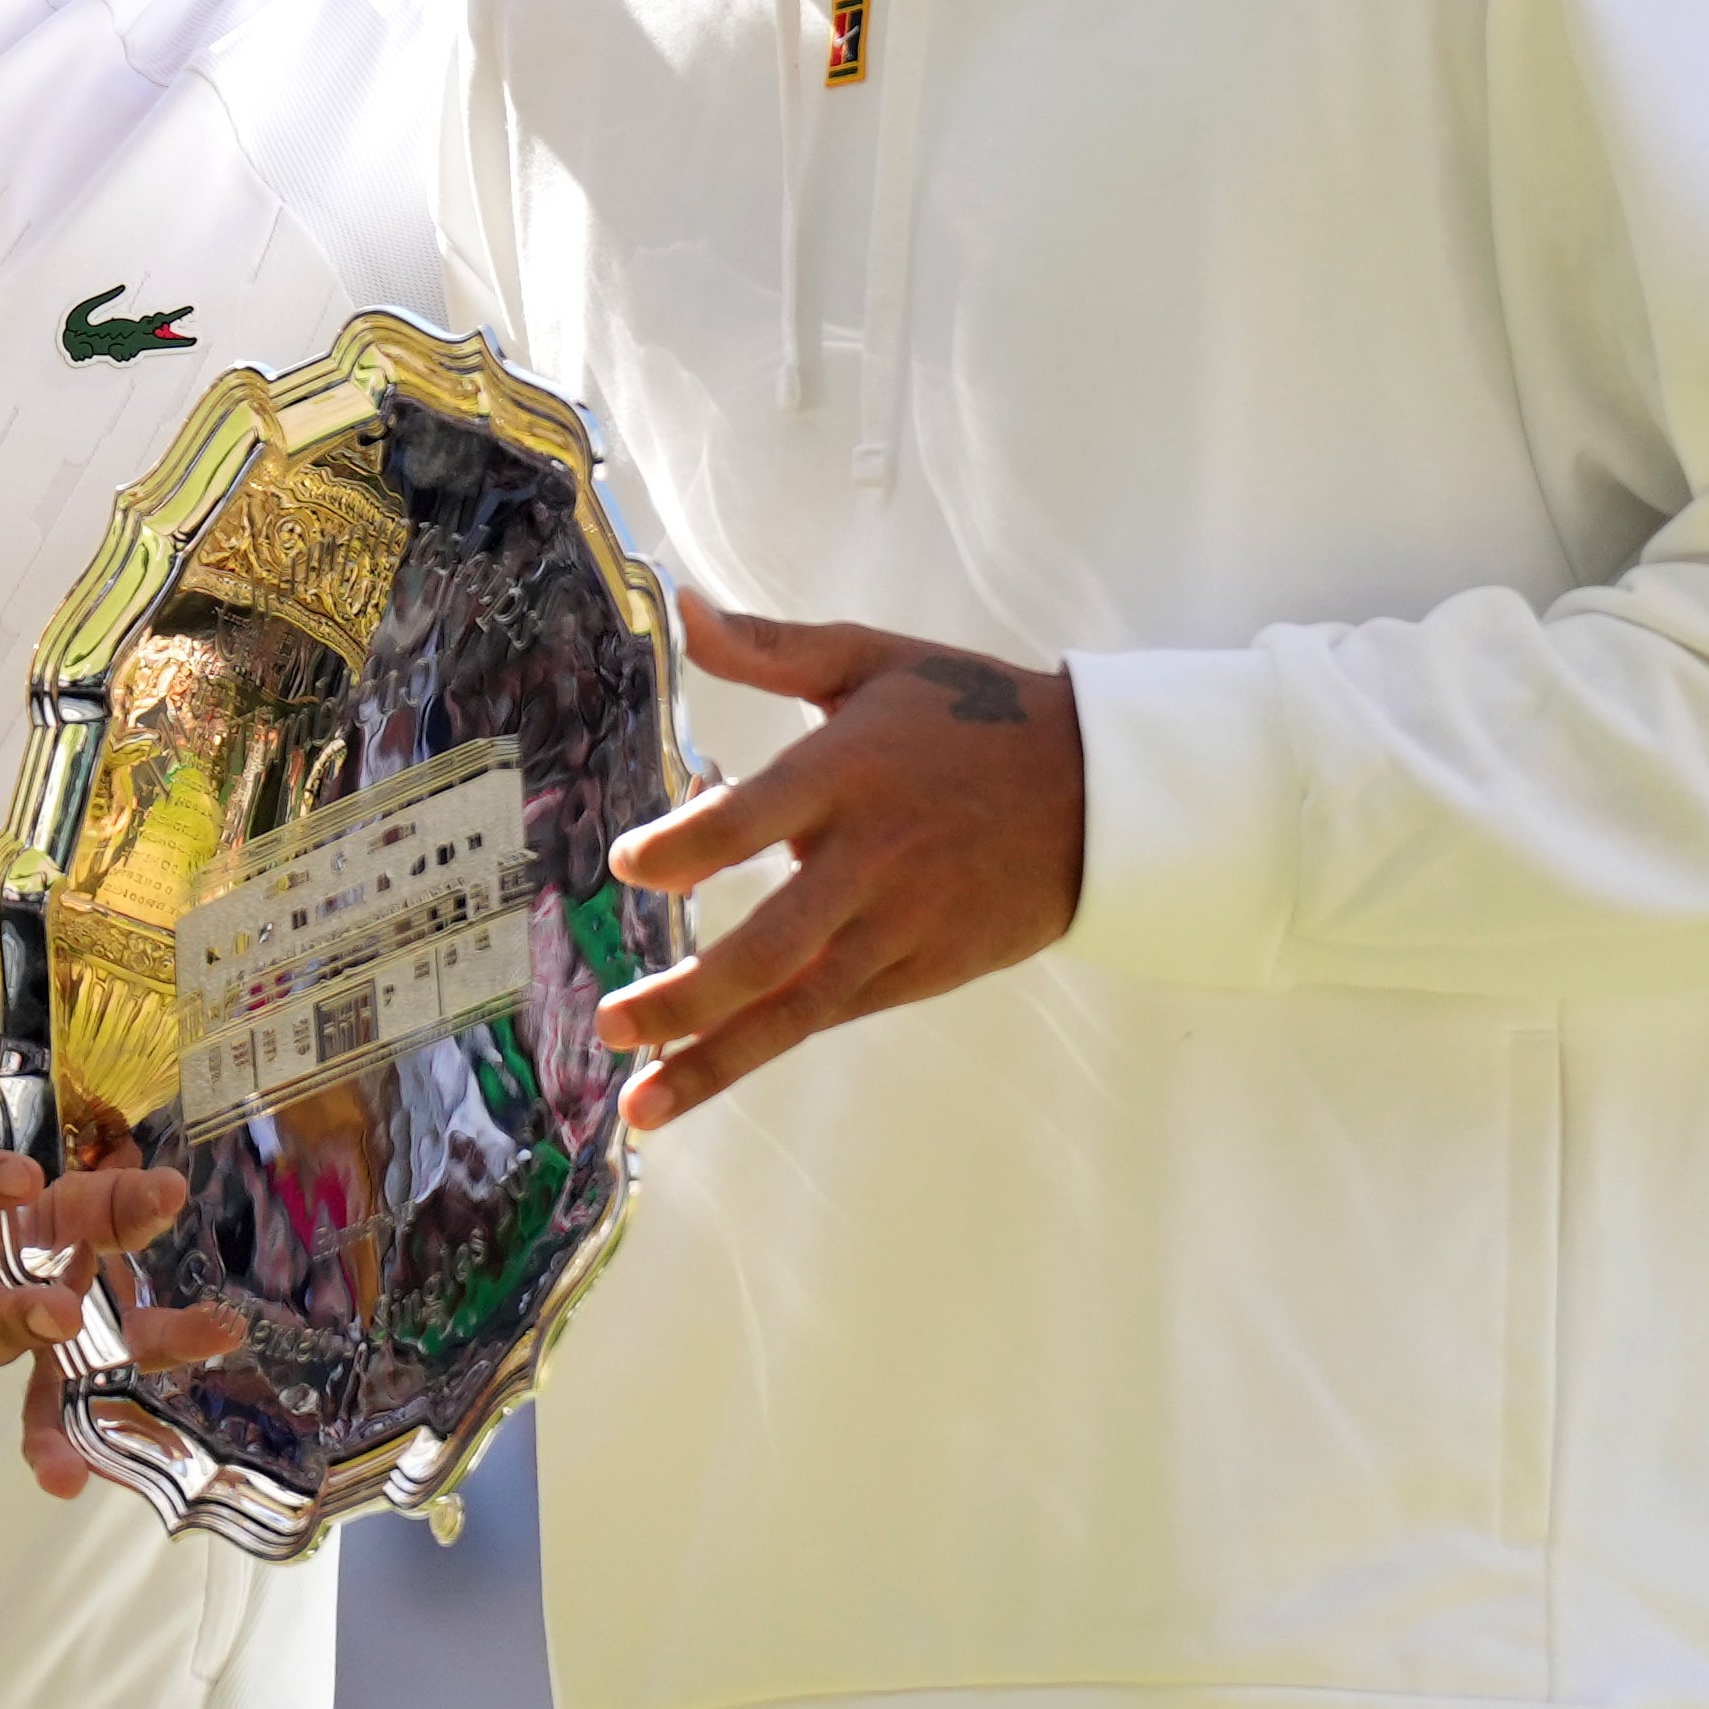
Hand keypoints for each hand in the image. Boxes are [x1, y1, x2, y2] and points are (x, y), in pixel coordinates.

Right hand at [0, 1148, 247, 1496]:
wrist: (115, 1231)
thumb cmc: (81, 1194)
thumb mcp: (96, 1175)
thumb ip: (121, 1193)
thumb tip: (167, 1192)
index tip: (24, 1177)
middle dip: (17, 1322)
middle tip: (64, 1316)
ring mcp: (49, 1349)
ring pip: (31, 1400)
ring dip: (51, 1433)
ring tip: (67, 1471)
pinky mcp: (94, 1380)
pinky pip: (109, 1406)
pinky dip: (164, 1375)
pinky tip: (216, 1343)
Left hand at [599, 601, 1084, 1126]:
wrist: (1096, 793)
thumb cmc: (970, 716)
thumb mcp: (872, 661)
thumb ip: (768, 648)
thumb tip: (679, 607)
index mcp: (849, 773)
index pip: (752, 821)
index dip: (688, 847)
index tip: (631, 866)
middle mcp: (870, 861)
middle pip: (770, 947)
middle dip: (687, 997)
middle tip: (612, 1020)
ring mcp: (898, 929)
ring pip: (797, 1008)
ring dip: (714, 1058)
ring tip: (640, 1101)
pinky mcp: (919, 972)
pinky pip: (832, 1015)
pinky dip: (767, 1046)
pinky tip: (703, 1075)